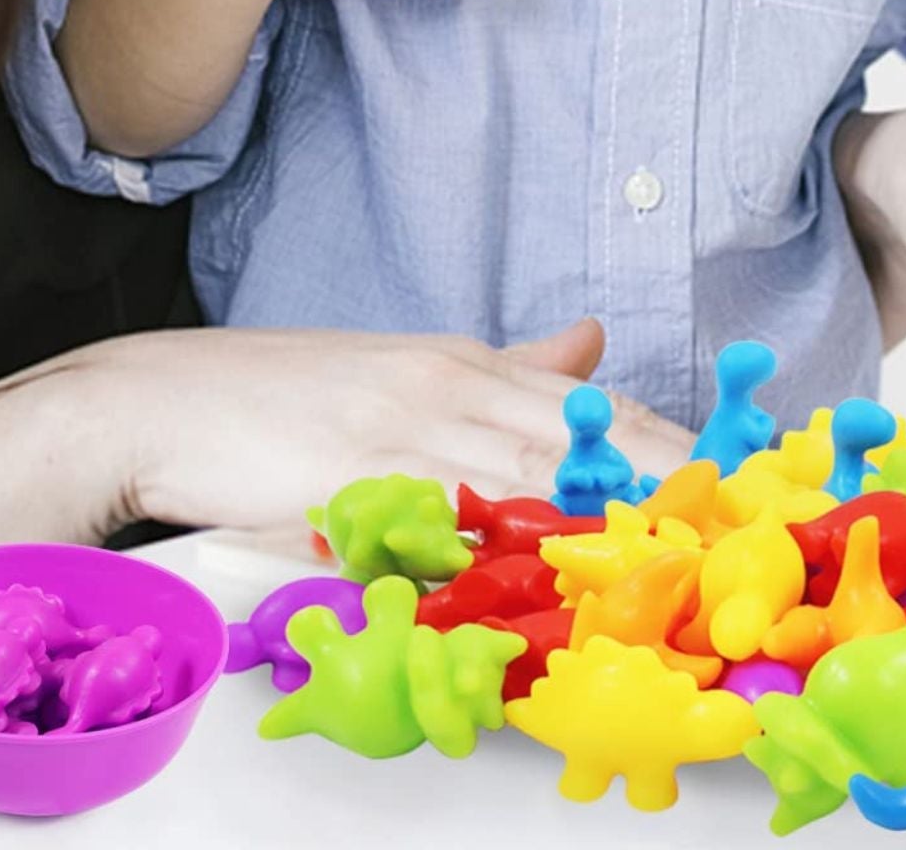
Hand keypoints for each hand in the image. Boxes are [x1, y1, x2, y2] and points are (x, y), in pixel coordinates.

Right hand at [80, 318, 691, 534]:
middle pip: (583, 436)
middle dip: (672, 477)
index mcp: (460, 364)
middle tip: (749, 518)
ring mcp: (402, 424)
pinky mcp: (355, 470)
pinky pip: (447, 508)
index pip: (594, 410)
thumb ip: (505, 367)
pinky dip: (509, 536)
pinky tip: (557, 562)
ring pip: (532, 467)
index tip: (745, 480)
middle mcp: (446, 383)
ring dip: (612, 508)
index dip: (674, 446)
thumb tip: (590, 344)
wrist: (156, 398)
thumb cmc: (273, 397)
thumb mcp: (400, 370)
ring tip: (692, 540)